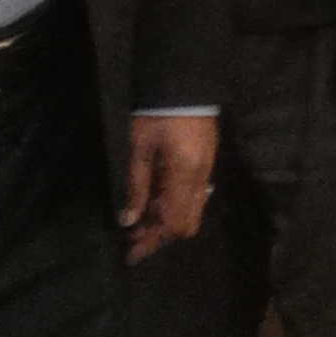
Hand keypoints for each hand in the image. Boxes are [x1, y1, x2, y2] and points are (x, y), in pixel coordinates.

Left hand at [120, 116, 215, 263]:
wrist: (185, 84)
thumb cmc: (157, 115)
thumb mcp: (139, 149)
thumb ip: (136, 186)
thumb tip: (128, 221)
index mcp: (184, 176)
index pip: (172, 223)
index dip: (152, 241)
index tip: (131, 252)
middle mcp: (201, 179)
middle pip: (187, 224)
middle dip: (161, 236)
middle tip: (135, 237)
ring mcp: (207, 171)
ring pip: (192, 212)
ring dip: (167, 222)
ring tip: (141, 221)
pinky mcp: (207, 163)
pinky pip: (194, 198)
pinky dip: (175, 207)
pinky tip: (156, 201)